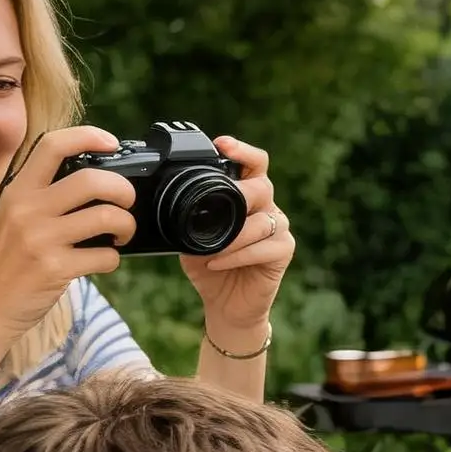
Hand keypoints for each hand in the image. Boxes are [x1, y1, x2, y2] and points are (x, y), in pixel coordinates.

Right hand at [0, 126, 137, 341]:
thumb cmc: (8, 263)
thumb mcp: (14, 218)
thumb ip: (43, 199)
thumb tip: (92, 187)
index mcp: (17, 189)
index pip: (52, 145)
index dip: (87, 137)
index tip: (111, 142)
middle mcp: (27, 209)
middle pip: (91, 180)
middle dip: (123, 190)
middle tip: (128, 203)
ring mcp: (40, 238)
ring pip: (105, 217)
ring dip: (126, 226)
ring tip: (121, 235)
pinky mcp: (54, 268)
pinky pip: (105, 257)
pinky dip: (114, 259)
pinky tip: (105, 261)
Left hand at [179, 137, 293, 345]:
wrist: (227, 306)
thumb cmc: (210, 267)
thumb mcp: (191, 234)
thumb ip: (191, 214)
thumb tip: (167, 197)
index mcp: (248, 196)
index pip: (255, 163)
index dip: (242, 151)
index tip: (222, 146)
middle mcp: (268, 208)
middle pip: (261, 187)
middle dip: (238, 196)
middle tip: (215, 209)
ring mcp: (280, 230)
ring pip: (260, 222)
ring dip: (231, 237)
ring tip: (209, 251)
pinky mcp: (283, 252)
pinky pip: (262, 247)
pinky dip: (237, 255)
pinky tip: (217, 263)